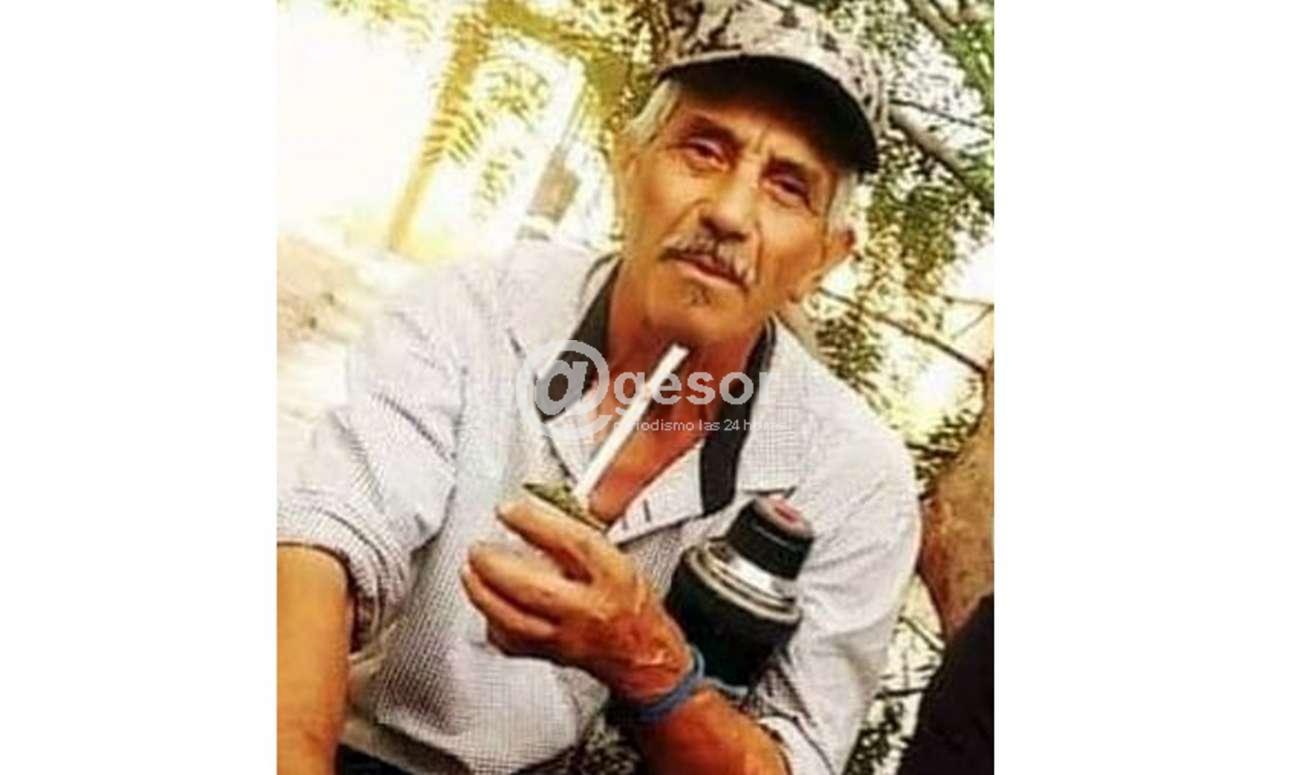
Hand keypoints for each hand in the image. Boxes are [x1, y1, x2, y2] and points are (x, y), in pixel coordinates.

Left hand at [460, 498, 691, 703]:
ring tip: (471, 573)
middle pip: (533, 589)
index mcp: (612, 576)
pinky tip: (489, 606)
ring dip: (483, 594)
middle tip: (478, 549)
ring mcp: (567, 637)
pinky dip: (492, 622)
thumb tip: (542, 505)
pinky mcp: (549, 656)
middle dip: (495, 566)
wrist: (642, 652)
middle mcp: (589, 609)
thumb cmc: (629, 601)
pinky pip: (511, 643)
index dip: (536, 523)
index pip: (573, 544)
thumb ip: (577, 534)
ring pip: (514, 621)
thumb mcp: (616, 556)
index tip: (509, 510)